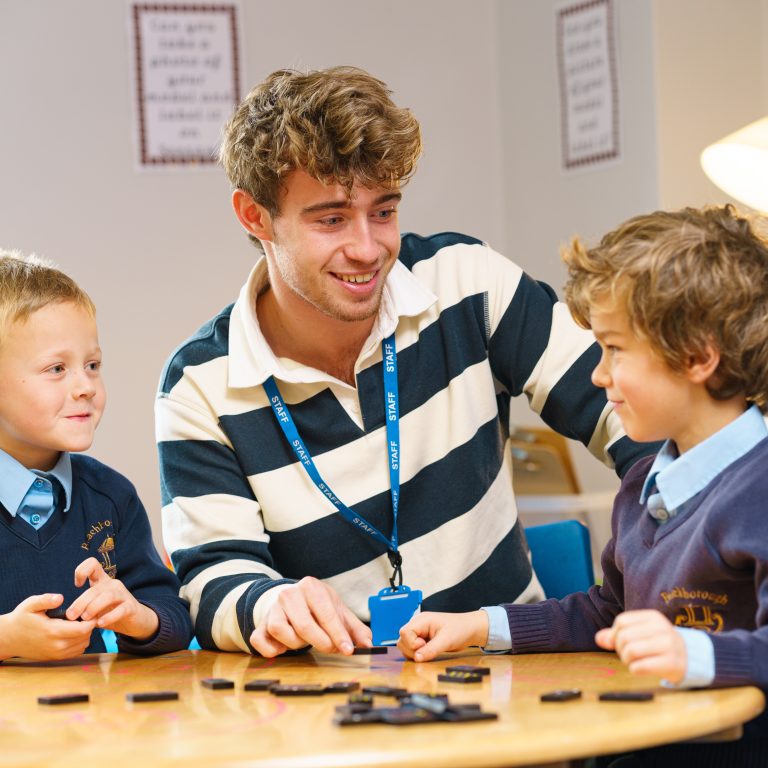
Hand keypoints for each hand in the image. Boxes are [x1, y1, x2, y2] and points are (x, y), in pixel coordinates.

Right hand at [0, 593, 95, 659]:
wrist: (9, 639)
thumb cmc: (21, 619)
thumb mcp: (30, 605)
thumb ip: (46, 600)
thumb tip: (60, 598)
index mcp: (53, 631)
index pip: (83, 629)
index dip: (92, 619)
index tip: (91, 610)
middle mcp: (56, 646)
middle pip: (86, 637)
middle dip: (89, 625)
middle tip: (86, 615)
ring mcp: (56, 654)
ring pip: (83, 645)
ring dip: (85, 634)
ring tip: (79, 623)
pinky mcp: (55, 659)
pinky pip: (76, 652)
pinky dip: (80, 642)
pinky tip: (74, 632)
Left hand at [66, 558, 158, 640]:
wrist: (135, 620)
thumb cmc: (111, 612)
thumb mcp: (95, 607)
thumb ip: (84, 607)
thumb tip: (66, 615)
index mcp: (102, 581)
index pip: (93, 564)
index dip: (81, 571)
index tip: (77, 585)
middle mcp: (113, 585)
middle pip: (95, 589)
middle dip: (81, 602)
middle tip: (71, 616)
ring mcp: (123, 595)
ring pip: (107, 596)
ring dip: (93, 608)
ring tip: (86, 619)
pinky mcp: (131, 607)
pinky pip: (120, 609)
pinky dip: (109, 617)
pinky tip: (100, 624)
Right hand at [249, 576, 371, 656]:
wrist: (291, 597)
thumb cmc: (317, 606)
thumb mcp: (338, 610)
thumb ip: (354, 628)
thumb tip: (369, 645)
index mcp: (311, 587)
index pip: (326, 612)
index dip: (338, 634)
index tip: (348, 649)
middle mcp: (290, 594)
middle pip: (304, 624)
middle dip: (320, 641)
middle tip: (330, 649)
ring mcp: (273, 609)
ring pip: (280, 631)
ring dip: (296, 643)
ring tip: (304, 640)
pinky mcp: (261, 623)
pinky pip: (259, 639)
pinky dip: (270, 649)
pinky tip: (282, 649)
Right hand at [397, 610, 488, 661]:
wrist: (470, 629)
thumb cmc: (460, 629)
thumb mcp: (447, 640)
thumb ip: (431, 649)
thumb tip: (416, 659)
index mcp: (422, 620)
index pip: (404, 632)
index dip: (411, 643)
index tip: (424, 646)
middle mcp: (418, 625)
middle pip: (402, 639)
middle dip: (411, 649)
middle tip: (427, 651)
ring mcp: (420, 632)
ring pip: (405, 645)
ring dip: (414, 652)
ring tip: (429, 652)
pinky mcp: (423, 639)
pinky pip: (413, 648)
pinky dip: (418, 653)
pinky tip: (429, 653)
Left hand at [595, 609, 687, 683]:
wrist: (689, 659)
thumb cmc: (659, 644)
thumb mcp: (641, 633)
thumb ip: (618, 634)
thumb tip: (599, 638)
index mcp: (653, 617)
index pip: (621, 621)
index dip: (615, 634)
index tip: (621, 642)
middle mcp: (661, 628)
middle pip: (624, 637)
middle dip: (620, 649)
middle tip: (628, 655)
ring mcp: (668, 645)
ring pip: (630, 651)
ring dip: (626, 660)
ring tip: (634, 661)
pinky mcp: (671, 663)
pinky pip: (640, 667)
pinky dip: (634, 669)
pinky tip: (640, 669)